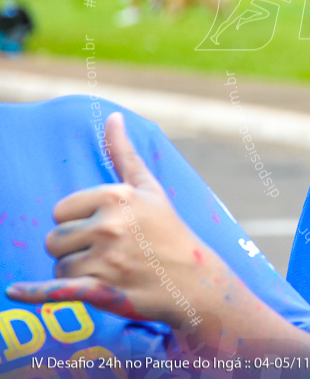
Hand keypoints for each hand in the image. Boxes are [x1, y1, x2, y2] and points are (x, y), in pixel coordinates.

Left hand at [6, 112, 222, 329]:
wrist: (193, 279)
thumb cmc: (168, 229)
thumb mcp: (149, 188)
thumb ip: (124, 153)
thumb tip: (112, 116)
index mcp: (116, 197)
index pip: (61, 211)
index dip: (78, 222)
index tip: (106, 228)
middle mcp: (109, 226)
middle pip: (54, 239)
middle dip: (73, 248)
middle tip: (107, 253)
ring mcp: (105, 259)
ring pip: (59, 265)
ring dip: (76, 271)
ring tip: (108, 271)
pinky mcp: (101, 290)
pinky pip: (55, 289)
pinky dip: (33, 293)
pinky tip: (13, 290)